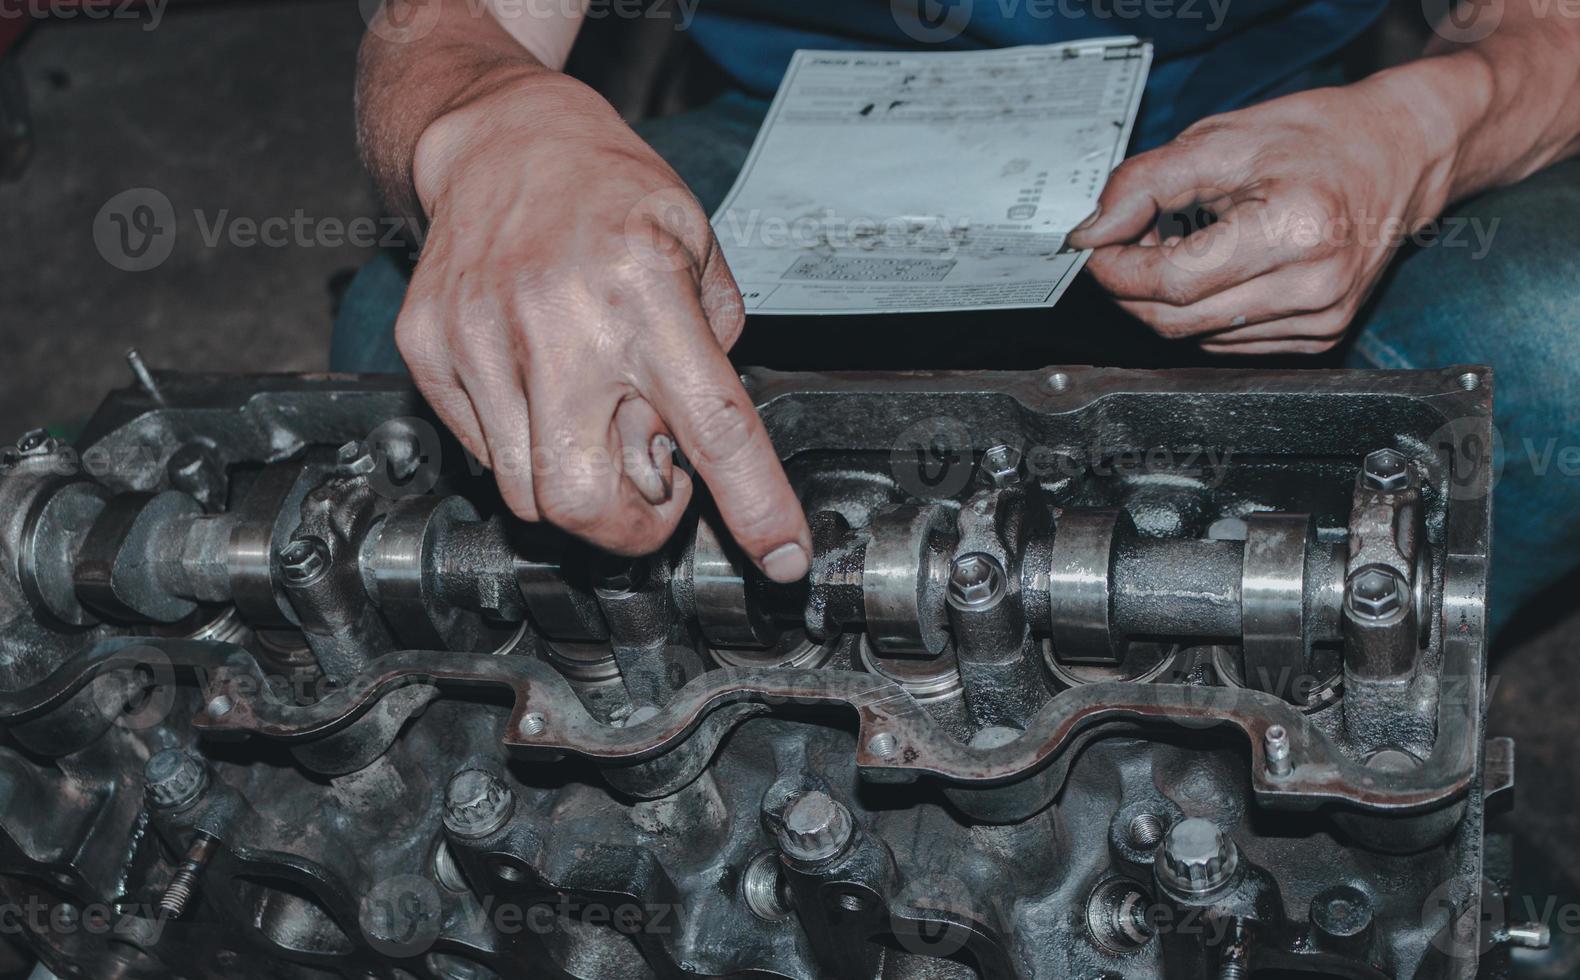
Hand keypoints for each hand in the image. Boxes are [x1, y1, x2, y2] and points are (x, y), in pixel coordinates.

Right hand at [397, 72, 811, 579]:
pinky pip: (481, 452)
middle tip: (652, 487)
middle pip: (586, 500)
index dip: (755, 507)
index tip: (783, 559)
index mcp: (645, 293)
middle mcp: (559, 321)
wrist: (498, 138)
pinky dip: (522, 447)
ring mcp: (481, 338)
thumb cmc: (606, 189)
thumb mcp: (697, 245)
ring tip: (594, 421)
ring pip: (527, 493)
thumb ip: (713, 346)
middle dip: (629, 528)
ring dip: (576, 486)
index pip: (715, 428)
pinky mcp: (428, 348)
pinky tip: (541, 391)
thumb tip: (703, 442)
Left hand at [1068, 83, 1452, 353]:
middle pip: (1176, 319)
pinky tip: (1214, 269)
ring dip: (1166, 299)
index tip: (1095, 246)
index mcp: (1297, 231)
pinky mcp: (1319, 338)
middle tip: (1126, 243)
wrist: (1401, 156)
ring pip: (1196, 336)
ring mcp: (1321, 320)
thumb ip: (1145, 183)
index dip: (1118, 268)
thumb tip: (1092, 232)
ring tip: (1179, 245)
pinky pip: (1228, 341)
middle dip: (1132, 286)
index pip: (1172, 279)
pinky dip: (1202, 310)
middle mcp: (1315, 287)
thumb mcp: (1223, 139)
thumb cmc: (1320, 141)